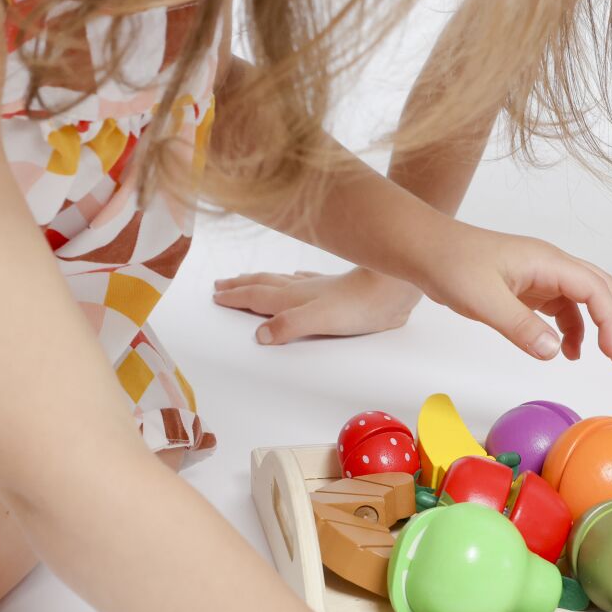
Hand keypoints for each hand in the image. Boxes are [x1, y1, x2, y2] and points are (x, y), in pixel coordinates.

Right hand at [212, 267, 420, 344]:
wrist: (395, 285)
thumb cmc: (362, 304)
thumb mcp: (320, 320)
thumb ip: (289, 326)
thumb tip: (261, 335)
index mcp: (294, 299)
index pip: (256, 297)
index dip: (235, 297)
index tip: (216, 296)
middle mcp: (303, 290)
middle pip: (264, 285)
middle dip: (241, 285)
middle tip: (221, 284)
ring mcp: (321, 287)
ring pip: (283, 281)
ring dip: (262, 281)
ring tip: (249, 279)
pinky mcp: (339, 288)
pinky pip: (309, 281)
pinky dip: (296, 278)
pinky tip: (298, 275)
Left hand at [414, 224, 611, 364]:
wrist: (426, 250)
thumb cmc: (452, 265)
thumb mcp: (484, 300)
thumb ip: (520, 326)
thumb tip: (554, 352)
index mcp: (547, 262)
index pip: (596, 289)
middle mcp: (551, 265)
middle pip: (601, 290)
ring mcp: (541, 275)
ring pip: (585, 298)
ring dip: (600, 326)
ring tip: (606, 356)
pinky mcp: (529, 287)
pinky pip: (562, 307)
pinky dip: (573, 328)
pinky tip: (566, 351)